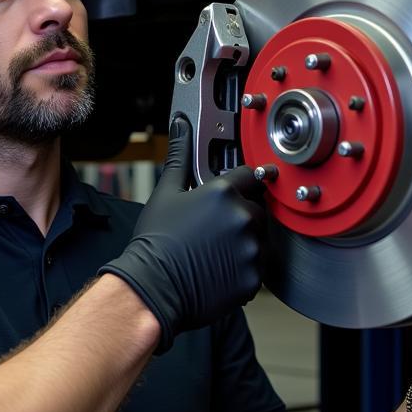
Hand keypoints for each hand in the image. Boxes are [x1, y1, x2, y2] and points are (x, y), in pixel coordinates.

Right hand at [98, 115, 267, 352]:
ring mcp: (251, 250)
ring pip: (258, 239)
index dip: (239, 184)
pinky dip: (242, 268)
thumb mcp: (166, 192)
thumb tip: (181, 125)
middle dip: (241, 215)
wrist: (153, 286)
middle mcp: (243, 218)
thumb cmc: (156, 241)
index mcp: (224, 193)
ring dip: (243, 242)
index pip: (249, 177)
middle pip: (256, 209)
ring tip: (213, 250)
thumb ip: (180, 156)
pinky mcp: (253, 277)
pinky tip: (218, 268)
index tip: (233, 193)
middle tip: (213, 228)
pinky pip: (255, 267)